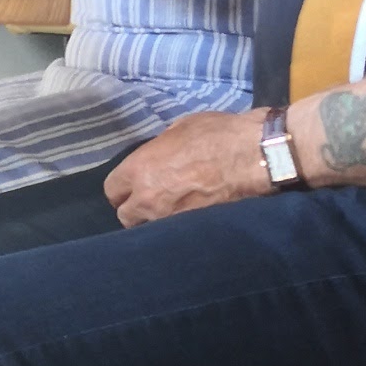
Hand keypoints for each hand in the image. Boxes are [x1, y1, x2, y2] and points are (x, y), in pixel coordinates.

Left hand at [103, 110, 270, 227]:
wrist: (253, 155)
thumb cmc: (218, 135)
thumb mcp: (180, 128)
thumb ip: (160, 148)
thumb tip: (158, 156)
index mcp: (140, 169)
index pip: (112, 190)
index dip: (122, 189)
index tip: (133, 188)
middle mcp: (147, 198)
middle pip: (126, 217)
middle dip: (136, 210)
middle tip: (151, 203)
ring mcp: (169, 219)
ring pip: (149, 231)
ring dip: (156, 223)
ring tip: (171, 215)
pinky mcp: (191, 232)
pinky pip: (174, 236)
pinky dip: (178, 231)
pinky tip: (188, 222)